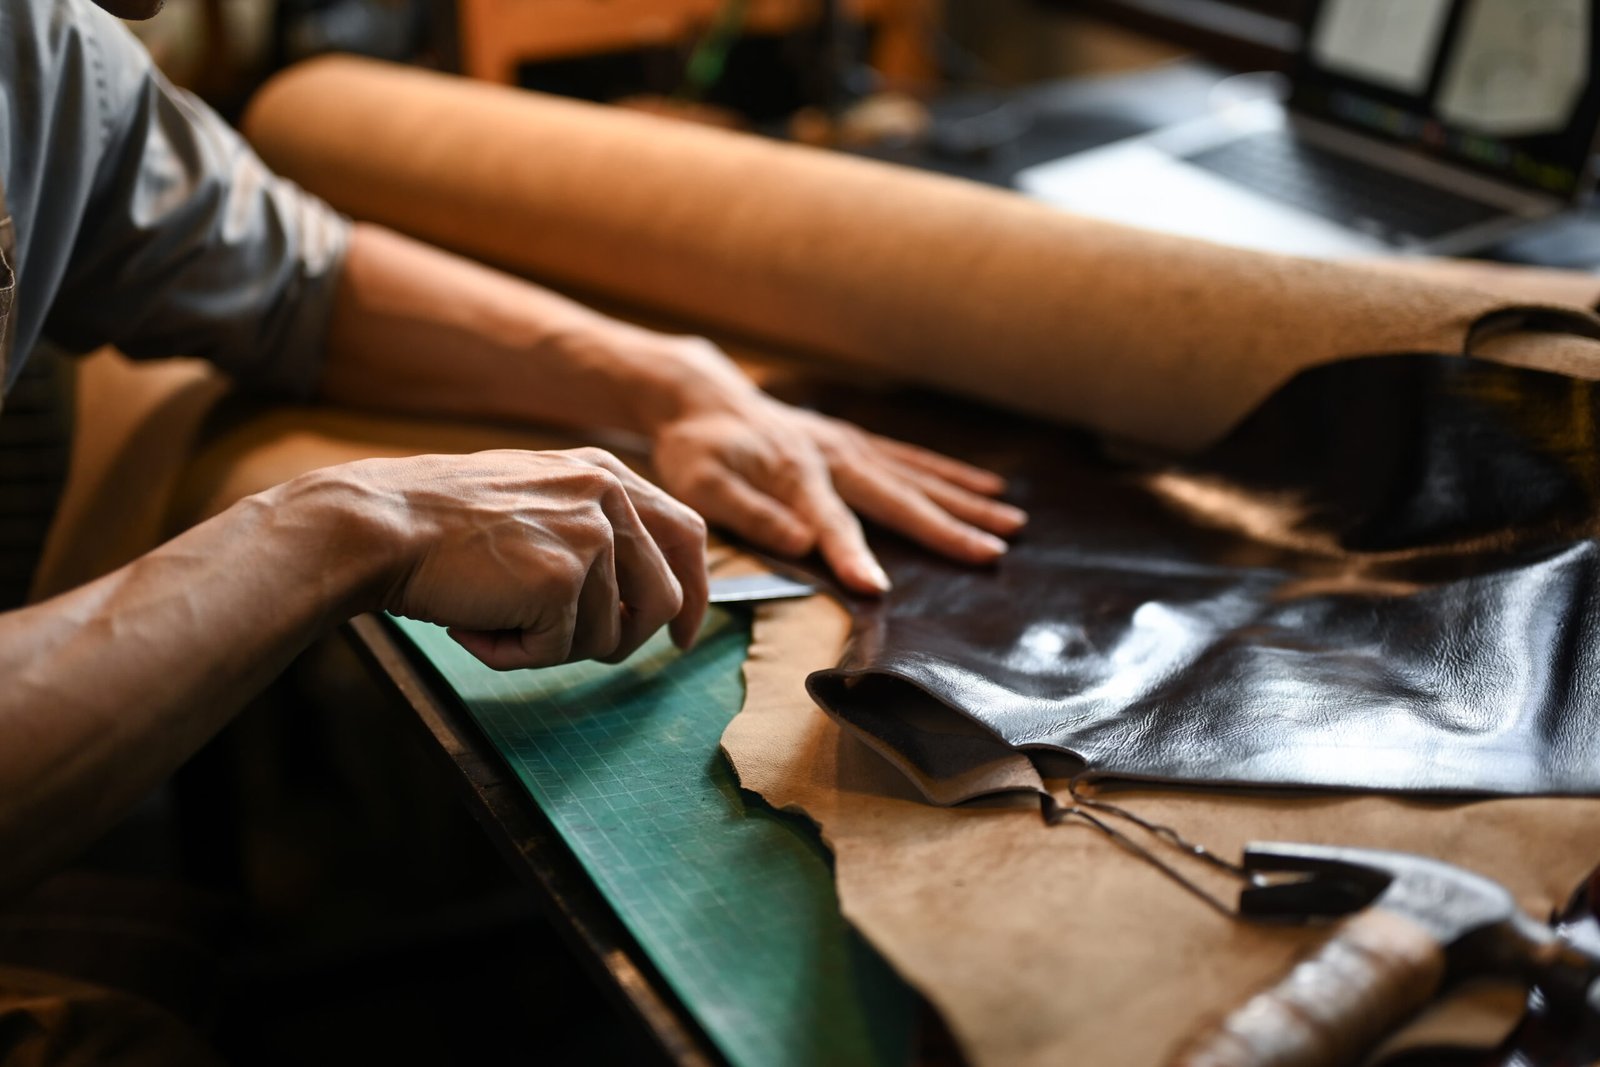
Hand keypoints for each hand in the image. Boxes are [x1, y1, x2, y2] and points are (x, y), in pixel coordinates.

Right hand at [334, 447, 707, 669]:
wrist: (381, 522)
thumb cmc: (439, 522)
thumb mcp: (532, 498)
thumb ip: (589, 528)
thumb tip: (640, 597)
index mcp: (605, 474)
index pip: (685, 534)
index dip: (694, 591)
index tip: (684, 634)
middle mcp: (608, 497)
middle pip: (663, 598)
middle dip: (626, 640)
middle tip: (575, 650)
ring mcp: (591, 537)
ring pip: (608, 636)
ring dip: (549, 646)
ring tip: (491, 616)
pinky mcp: (564, 579)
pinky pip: (559, 651)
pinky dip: (514, 654)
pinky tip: (475, 624)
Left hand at [652, 390, 1025, 595]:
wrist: (704, 397)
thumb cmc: (697, 448)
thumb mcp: (701, 484)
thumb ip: (749, 514)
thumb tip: (798, 542)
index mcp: (794, 474)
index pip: (829, 524)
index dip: (852, 558)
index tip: (878, 590)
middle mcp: (834, 457)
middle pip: (896, 498)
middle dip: (945, 528)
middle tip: (992, 555)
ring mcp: (851, 445)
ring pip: (917, 477)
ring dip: (966, 502)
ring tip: (1012, 524)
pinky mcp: (858, 441)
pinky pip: (913, 459)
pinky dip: (953, 474)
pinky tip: (989, 488)